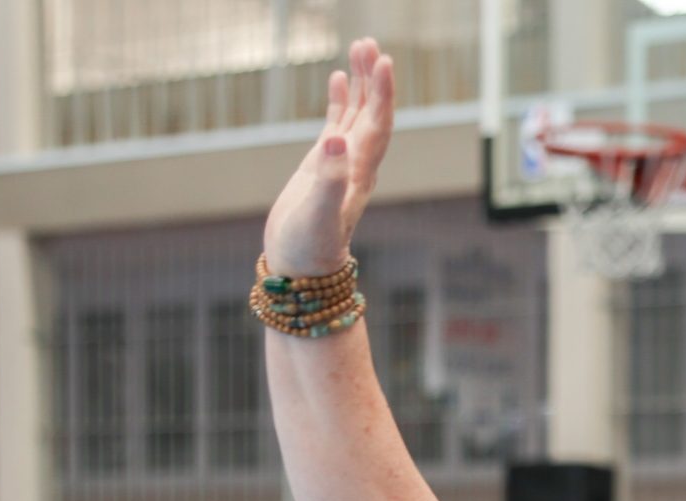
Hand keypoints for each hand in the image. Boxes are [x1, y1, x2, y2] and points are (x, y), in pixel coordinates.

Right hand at [261, 39, 395, 277]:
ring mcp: (342, 163)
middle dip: (374, 78)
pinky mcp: (324, 165)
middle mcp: (357, 164)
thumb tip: (335, 140)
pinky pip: (338, 124)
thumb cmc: (309, 248)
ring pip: (358, 114)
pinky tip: (339, 78)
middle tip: (369, 43)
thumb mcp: (317, 214)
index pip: (377, 125)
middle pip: (373, 112)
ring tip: (360, 48)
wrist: (300, 270)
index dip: (383, 94)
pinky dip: (342, 100)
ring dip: (361, 82)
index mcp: (359, 172)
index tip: (385, 61)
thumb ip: (327, 179)